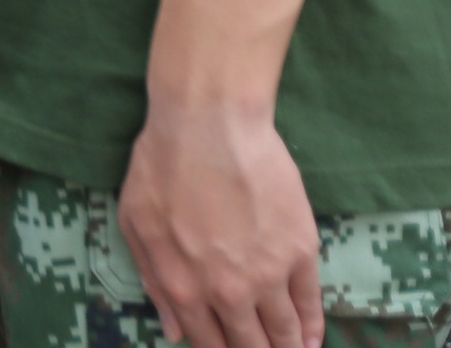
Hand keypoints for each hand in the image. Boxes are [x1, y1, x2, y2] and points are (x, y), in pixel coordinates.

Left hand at [117, 101, 320, 347]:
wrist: (208, 125)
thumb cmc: (161, 167)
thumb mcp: (136, 225)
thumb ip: (155, 282)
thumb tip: (173, 330)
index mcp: (184, 288)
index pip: (209, 344)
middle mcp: (229, 292)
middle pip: (251, 345)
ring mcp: (269, 274)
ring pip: (285, 331)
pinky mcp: (301, 251)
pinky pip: (311, 302)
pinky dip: (313, 325)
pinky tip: (312, 337)